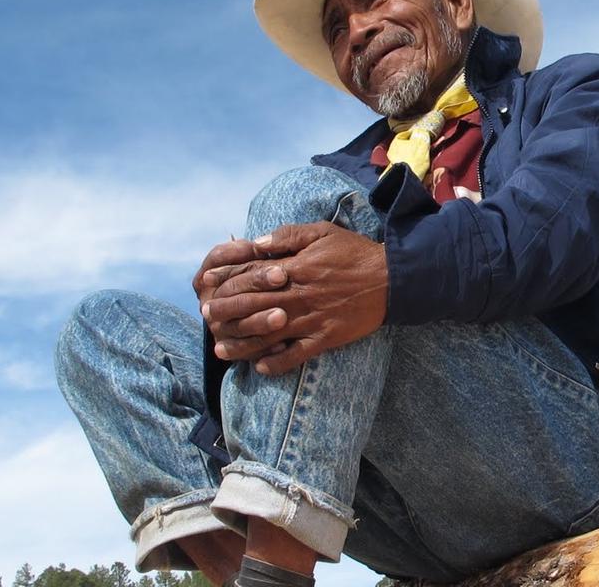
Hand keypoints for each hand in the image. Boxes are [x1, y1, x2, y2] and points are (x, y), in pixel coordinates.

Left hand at [202, 221, 388, 375]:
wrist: (392, 280)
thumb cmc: (355, 253)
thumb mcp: (323, 232)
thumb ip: (288, 236)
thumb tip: (257, 243)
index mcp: (294, 269)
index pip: (251, 275)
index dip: (226, 281)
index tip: (207, 285)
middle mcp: (298, 296)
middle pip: (252, 306)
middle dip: (225, 312)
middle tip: (206, 317)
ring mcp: (311, 319)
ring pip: (268, 335)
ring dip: (242, 344)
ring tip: (222, 350)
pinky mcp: (325, 338)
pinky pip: (296, 355)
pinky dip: (277, 363)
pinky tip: (261, 367)